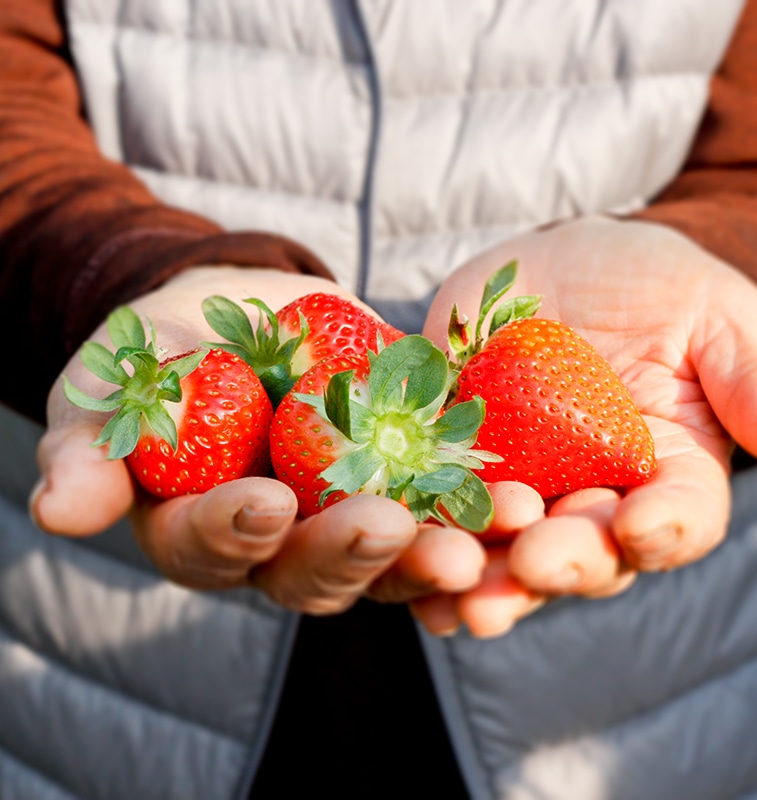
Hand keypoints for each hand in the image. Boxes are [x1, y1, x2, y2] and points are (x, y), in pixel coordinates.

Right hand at [30, 265, 485, 611]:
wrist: (240, 320)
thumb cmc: (164, 355)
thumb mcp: (114, 384)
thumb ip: (89, 446)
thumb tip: (59, 508)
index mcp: (206, 530)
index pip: (214, 548)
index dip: (234, 531)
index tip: (262, 502)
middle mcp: (284, 545)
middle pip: (316, 571)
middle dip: (350, 552)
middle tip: (388, 525)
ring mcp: (351, 521)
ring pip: (394, 557)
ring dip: (436, 548)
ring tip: (477, 530)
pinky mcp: (409, 485)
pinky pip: (448, 504)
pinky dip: (481, 505)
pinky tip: (520, 495)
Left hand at [419, 216, 756, 636]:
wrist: (569, 263)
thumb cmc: (656, 286)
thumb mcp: (715, 318)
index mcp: (667, 474)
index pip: (678, 519)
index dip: (664, 530)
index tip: (642, 526)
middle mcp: (594, 497)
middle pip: (585, 552)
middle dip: (560, 562)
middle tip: (534, 561)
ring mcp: (522, 485)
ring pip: (504, 550)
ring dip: (482, 574)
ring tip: (457, 591)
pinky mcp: (456, 461)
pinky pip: (438, 508)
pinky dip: (421, 539)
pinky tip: (402, 560)